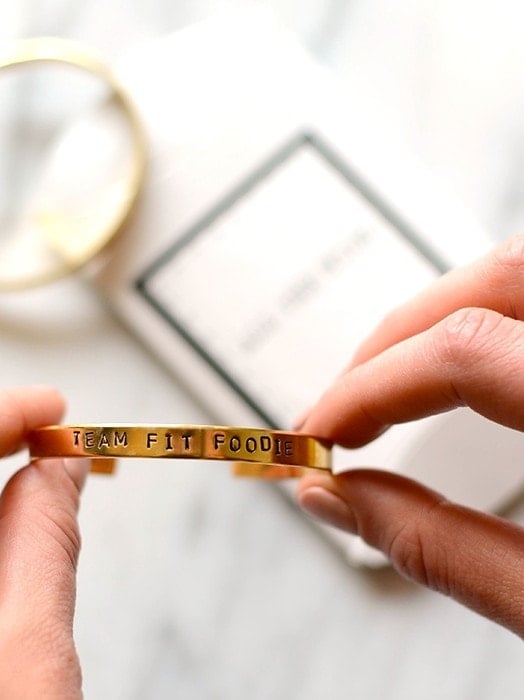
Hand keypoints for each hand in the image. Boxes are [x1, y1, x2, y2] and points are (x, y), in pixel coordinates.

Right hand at [295, 233, 523, 636]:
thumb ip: (438, 548)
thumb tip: (335, 500)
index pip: (469, 354)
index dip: (369, 387)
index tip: (320, 431)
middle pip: (505, 273)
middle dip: (398, 332)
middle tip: (346, 397)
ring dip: (445, 311)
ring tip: (394, 374)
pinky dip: (494, 314)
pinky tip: (468, 364)